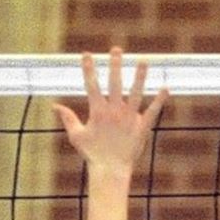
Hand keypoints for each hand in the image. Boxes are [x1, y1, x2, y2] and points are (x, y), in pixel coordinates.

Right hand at [53, 48, 168, 175]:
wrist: (110, 170)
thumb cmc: (92, 154)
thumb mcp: (76, 135)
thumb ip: (67, 118)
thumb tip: (54, 106)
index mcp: (98, 112)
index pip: (91, 85)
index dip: (88, 69)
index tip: (86, 54)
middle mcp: (114, 112)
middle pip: (115, 83)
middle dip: (115, 65)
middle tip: (116, 49)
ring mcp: (129, 119)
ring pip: (136, 93)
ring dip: (140, 76)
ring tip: (144, 61)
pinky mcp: (141, 127)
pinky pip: (152, 112)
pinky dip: (159, 101)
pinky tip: (165, 88)